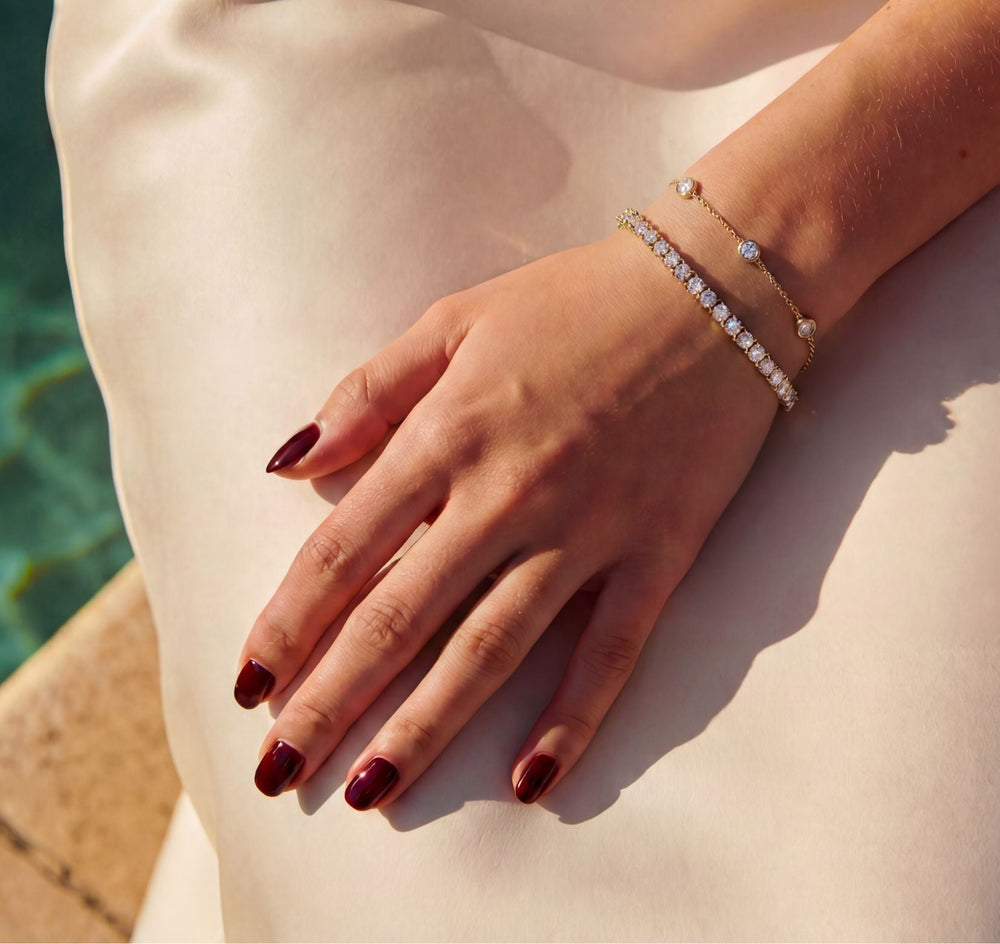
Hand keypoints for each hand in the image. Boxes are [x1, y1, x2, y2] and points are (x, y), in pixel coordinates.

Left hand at [235, 228, 778, 806]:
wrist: (712, 292)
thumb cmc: (573, 300)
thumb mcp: (454, 318)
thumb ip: (369, 391)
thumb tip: (291, 462)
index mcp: (449, 434)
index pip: (345, 551)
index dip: (288, 622)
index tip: (248, 684)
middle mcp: (508, 496)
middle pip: (400, 618)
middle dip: (330, 702)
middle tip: (280, 773)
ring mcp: (587, 532)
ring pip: (491, 650)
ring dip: (425, 729)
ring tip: (373, 794)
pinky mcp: (658, 554)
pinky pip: (611, 652)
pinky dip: (572, 720)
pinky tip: (529, 782)